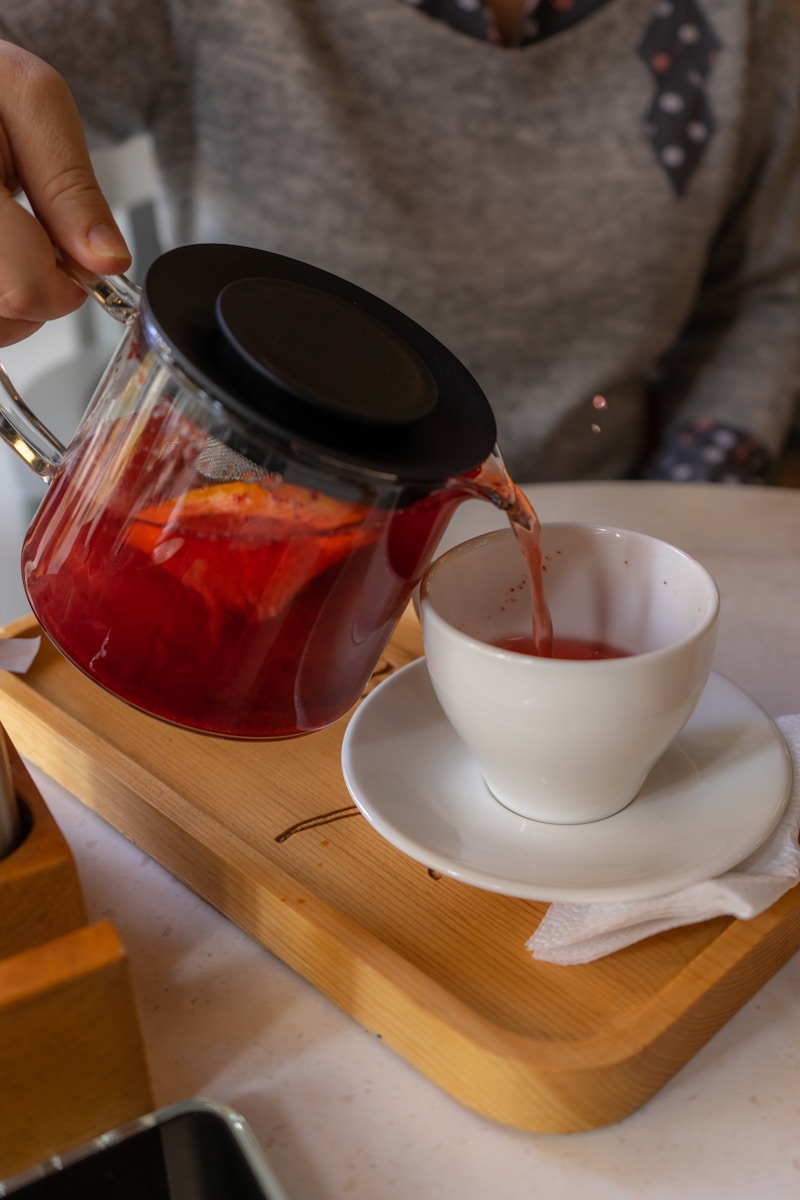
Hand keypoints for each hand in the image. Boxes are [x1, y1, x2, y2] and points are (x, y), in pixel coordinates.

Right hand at [0, 41, 130, 346]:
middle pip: (7, 314)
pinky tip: (0, 257)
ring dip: (15, 303)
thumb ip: (71, 187)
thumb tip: (107, 262)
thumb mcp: (34, 103)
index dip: (66, 284)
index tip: (74, 256)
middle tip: (33, 237)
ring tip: (12, 243)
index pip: (24, 287)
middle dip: (40, 290)